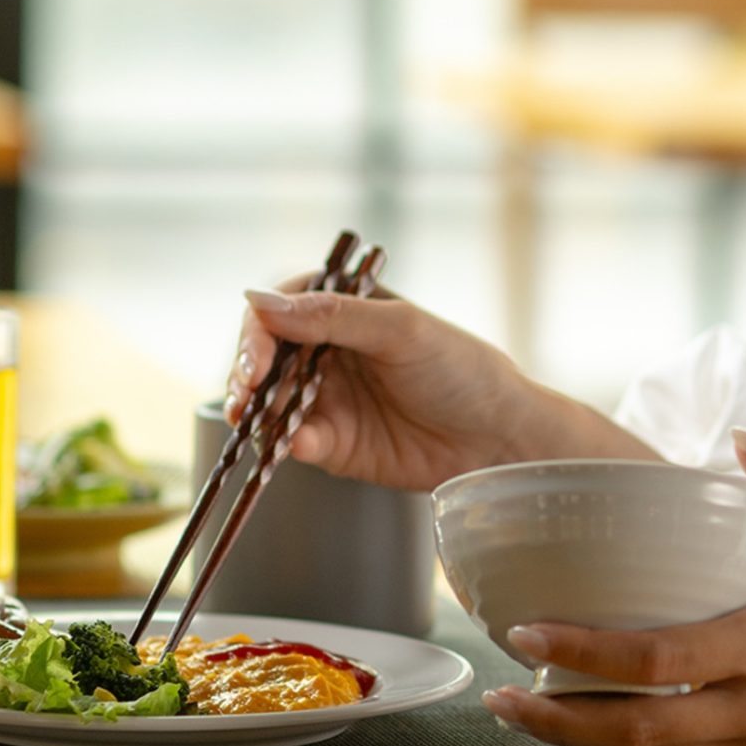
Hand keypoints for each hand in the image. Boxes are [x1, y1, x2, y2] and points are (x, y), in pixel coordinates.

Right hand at [229, 277, 654, 491]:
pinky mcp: (332, 445)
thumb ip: (334, 316)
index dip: (259, 329)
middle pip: (264, 356)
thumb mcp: (402, 330)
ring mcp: (327, 400)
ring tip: (254, 416)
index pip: (280, 309)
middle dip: (246, 370)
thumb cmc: (462, 370)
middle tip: (248, 388)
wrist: (499, 438)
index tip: (258, 355)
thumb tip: (262, 300)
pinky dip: (283, 442)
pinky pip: (292, 441)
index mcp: (345, 311)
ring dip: (254, 407)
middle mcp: (328, 353)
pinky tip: (295, 443)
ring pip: (268, 400)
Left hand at [480, 432, 745, 745]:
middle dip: (559, 718)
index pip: (662, 662)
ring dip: (580, 738)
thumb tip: (743, 441)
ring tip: (524, 707)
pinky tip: (589, 719)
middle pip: (637, 733)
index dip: (588, 651)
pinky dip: (625, 744)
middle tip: (500, 690)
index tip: (528, 632)